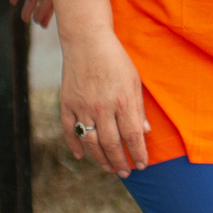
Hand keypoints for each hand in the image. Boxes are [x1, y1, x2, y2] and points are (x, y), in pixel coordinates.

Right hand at [59, 27, 151, 177]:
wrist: (87, 40)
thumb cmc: (115, 59)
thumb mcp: (134, 80)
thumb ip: (138, 108)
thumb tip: (145, 132)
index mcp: (123, 101)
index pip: (133, 136)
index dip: (138, 153)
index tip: (142, 165)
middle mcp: (102, 107)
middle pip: (112, 144)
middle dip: (120, 161)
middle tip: (125, 172)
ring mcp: (83, 106)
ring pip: (90, 141)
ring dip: (100, 158)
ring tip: (108, 168)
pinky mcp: (67, 103)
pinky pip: (69, 130)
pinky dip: (74, 145)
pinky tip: (80, 155)